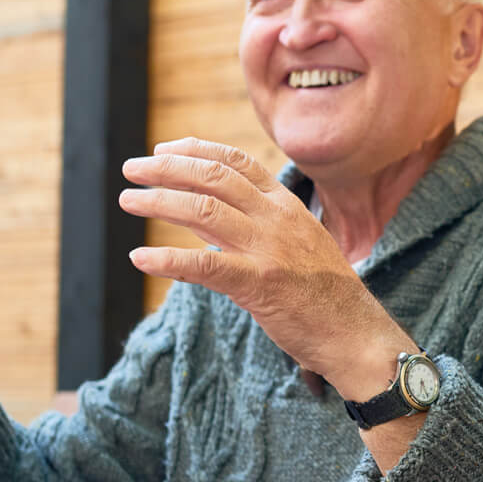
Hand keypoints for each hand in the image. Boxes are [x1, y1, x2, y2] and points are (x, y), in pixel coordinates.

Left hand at [119, 138, 416, 397]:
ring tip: (128, 200)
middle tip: (131, 169)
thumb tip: (198, 212)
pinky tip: (140, 257)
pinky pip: (205, 266)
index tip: (163, 150)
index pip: (236, 162)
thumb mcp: (292, 244)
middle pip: (214, 177)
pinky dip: (168, 260)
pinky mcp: (260, 285)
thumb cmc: (322, 292)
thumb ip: (245, 225)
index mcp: (286, 205)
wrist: (355, 331)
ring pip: (204, 211)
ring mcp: (269, 250)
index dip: (195, 150)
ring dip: (159, 202)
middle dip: (167, 168)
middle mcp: (277, 219)